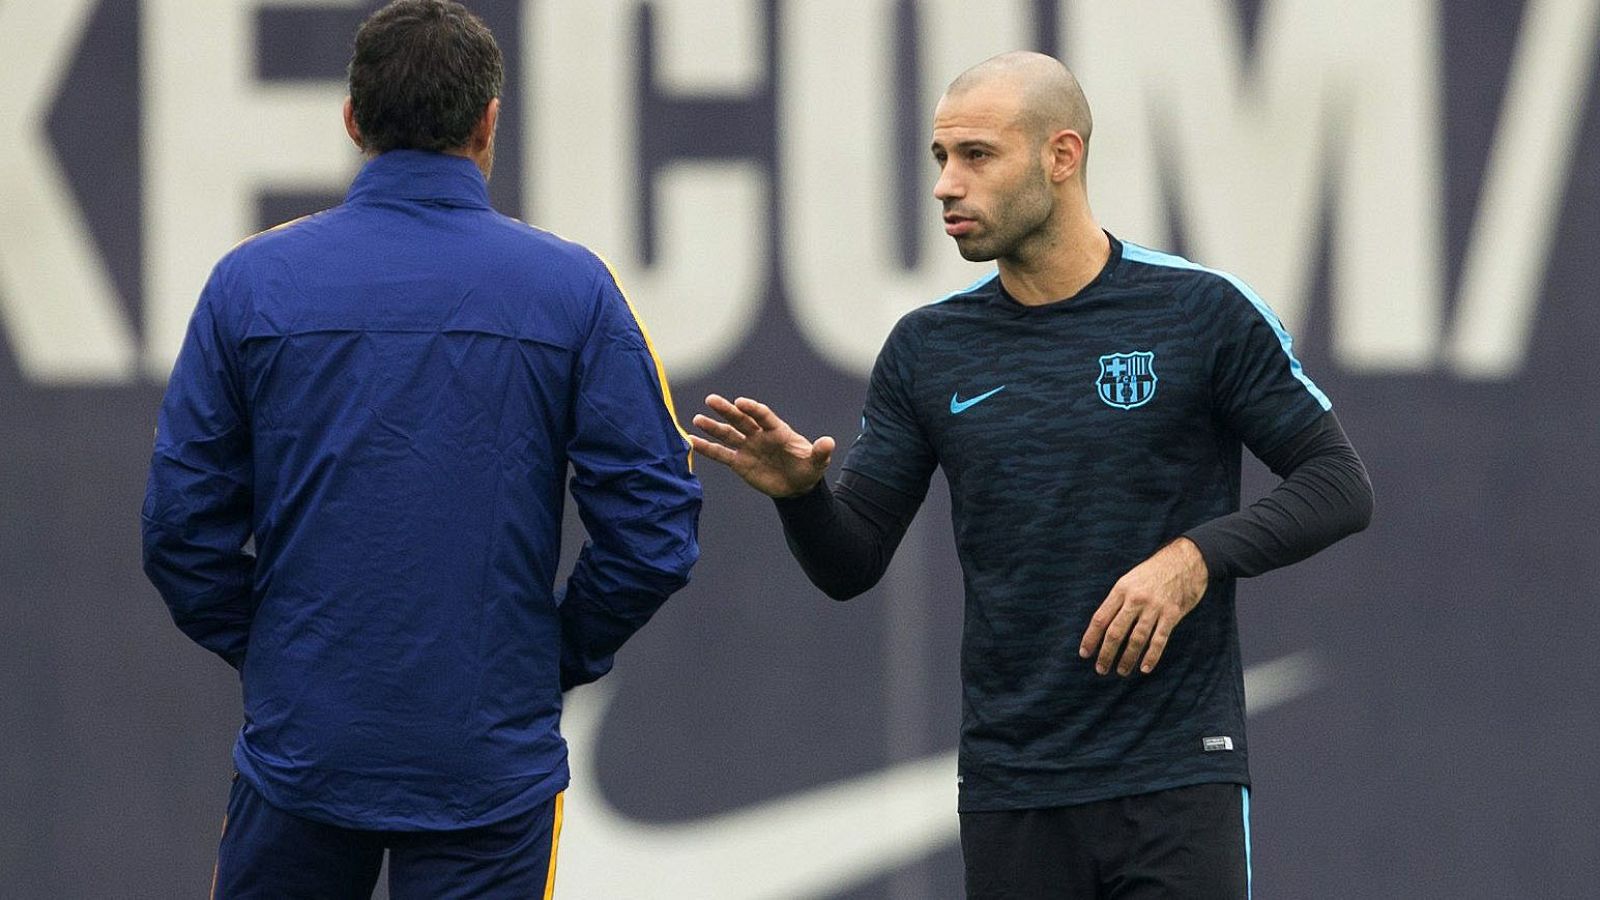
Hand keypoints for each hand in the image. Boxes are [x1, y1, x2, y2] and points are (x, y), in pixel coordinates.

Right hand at [689, 394, 835, 497]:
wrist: (796, 486)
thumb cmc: (807, 469)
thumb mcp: (817, 462)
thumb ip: (820, 452)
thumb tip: (829, 442)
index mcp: (777, 431)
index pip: (763, 416)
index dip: (753, 409)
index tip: (740, 402)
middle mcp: (759, 435)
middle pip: (741, 420)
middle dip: (726, 410)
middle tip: (711, 400)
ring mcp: (748, 447)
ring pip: (728, 434)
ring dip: (712, 427)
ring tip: (697, 419)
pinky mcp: (739, 462)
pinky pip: (721, 453)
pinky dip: (707, 448)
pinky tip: (692, 441)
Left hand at [1078, 538, 1208, 675]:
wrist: (1185, 560)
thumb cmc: (1154, 572)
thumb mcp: (1130, 580)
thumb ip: (1118, 601)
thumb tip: (1103, 627)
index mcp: (1121, 589)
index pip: (1100, 618)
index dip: (1090, 638)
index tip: (1084, 653)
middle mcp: (1136, 599)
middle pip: (1115, 632)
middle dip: (1106, 654)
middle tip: (1100, 669)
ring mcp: (1154, 607)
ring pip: (1136, 639)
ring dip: (1127, 659)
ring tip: (1121, 671)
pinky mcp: (1172, 614)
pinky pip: (1159, 639)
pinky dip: (1152, 656)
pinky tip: (1145, 668)